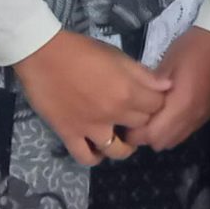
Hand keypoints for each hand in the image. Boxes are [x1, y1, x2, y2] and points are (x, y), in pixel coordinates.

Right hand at [12, 28, 173, 165]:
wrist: (43, 55)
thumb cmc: (81, 50)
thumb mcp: (117, 55)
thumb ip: (143, 74)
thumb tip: (167, 86)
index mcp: (127, 91)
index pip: (157, 105)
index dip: (157, 101)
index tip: (151, 98)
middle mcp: (112, 114)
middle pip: (141, 126)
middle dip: (143, 120)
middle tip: (135, 114)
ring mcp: (90, 128)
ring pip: (118, 150)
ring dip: (125, 146)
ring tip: (122, 136)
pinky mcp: (69, 135)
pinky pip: (86, 157)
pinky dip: (95, 157)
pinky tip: (97, 148)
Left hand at [128, 29, 209, 152]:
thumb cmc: (191, 47)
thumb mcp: (166, 63)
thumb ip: (151, 89)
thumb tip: (136, 106)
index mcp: (181, 104)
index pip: (153, 134)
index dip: (136, 133)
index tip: (127, 122)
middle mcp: (193, 116)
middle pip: (163, 142)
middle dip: (147, 136)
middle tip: (138, 119)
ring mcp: (203, 116)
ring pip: (176, 140)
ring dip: (162, 133)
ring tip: (154, 115)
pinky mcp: (209, 113)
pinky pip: (187, 131)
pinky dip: (175, 128)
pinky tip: (170, 111)